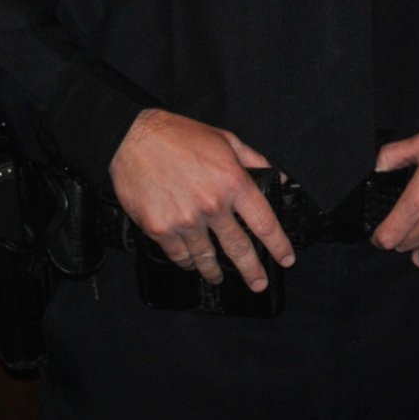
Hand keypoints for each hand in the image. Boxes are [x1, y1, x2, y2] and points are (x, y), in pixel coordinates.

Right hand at [109, 108, 294, 291]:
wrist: (132, 139)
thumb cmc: (180, 136)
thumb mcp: (226, 139)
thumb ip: (255, 161)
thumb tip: (280, 178)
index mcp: (233, 182)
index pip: (264, 222)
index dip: (278, 244)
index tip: (286, 259)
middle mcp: (212, 206)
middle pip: (239, 248)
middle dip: (252, 270)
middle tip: (259, 284)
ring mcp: (185, 221)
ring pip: (206, 257)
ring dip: (214, 271)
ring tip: (219, 277)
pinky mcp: (160, 229)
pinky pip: (179, 256)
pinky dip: (187, 263)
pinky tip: (191, 264)